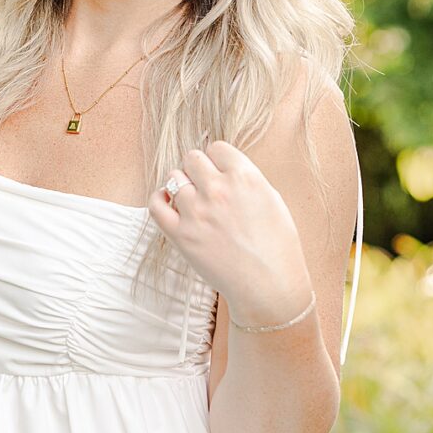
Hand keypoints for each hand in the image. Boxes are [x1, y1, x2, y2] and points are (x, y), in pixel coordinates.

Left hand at [147, 140, 312, 324]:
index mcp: (244, 177)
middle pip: (192, 157)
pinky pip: (156, 204)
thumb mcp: (272, 199)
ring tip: (193, 199)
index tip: (221, 172)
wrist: (269, 285)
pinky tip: (169, 202)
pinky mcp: (181, 234)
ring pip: (173, 177)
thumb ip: (245, 178)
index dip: (219, 159)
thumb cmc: (276, 246)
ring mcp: (196, 212)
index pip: (217, 148)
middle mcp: (218, 189)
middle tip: (206, 185)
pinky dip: (160, 199)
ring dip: (182, 184)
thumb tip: (223, 167)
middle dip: (198, 168)